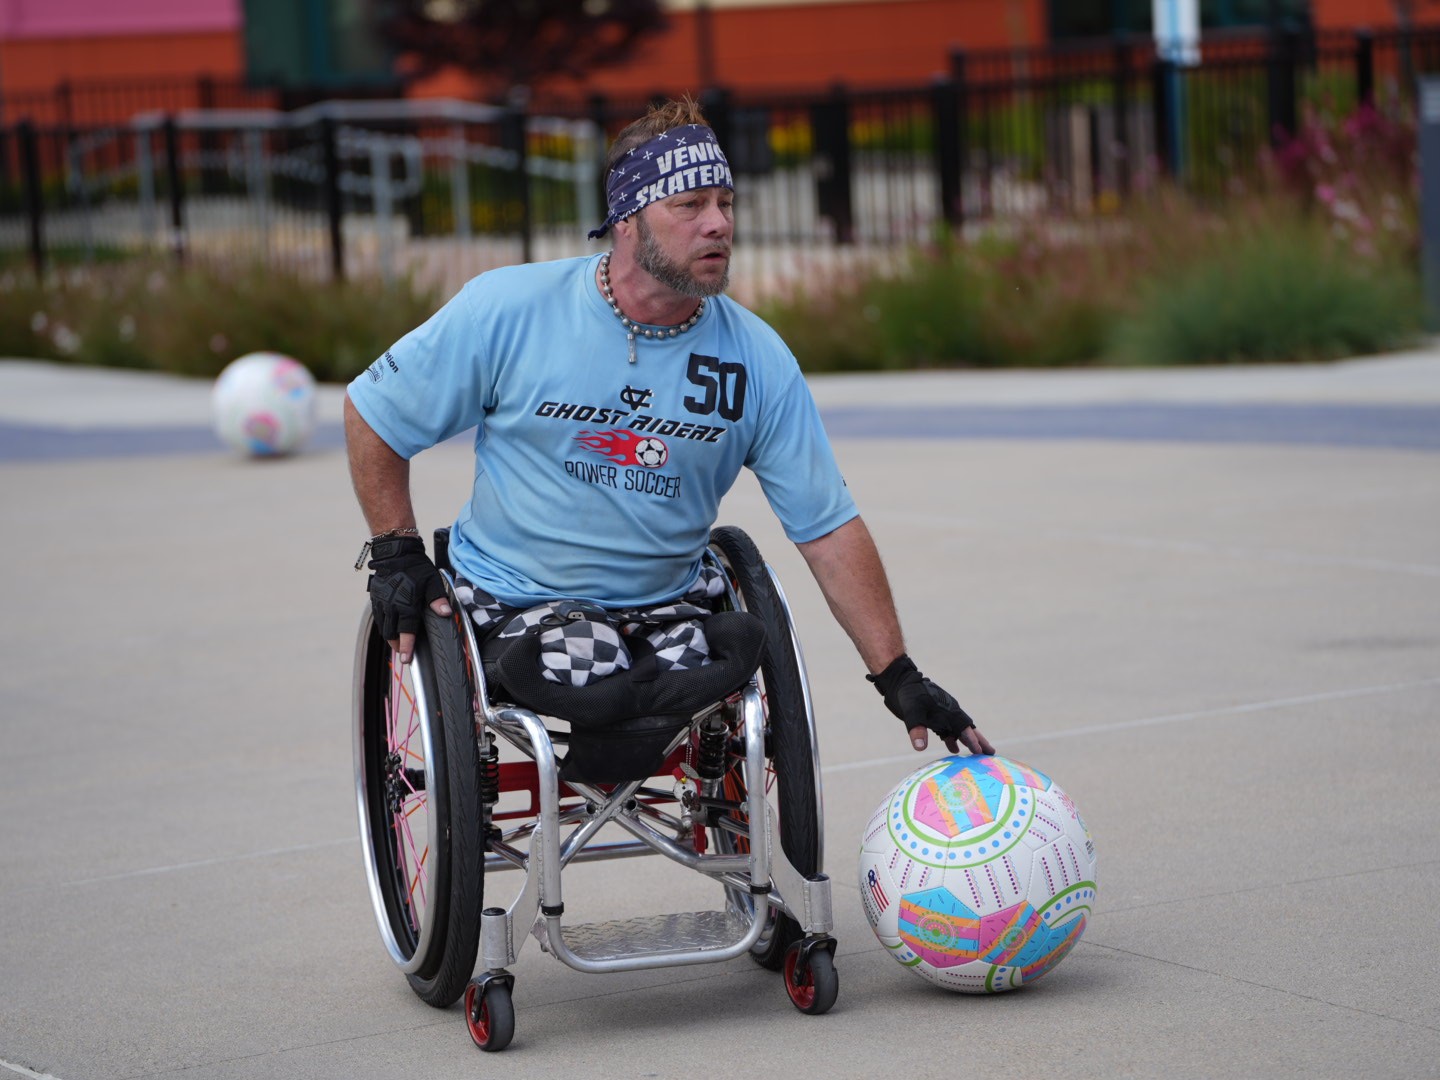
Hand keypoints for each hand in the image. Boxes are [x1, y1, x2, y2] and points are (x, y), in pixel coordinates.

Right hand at [366, 535, 451, 663]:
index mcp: (406, 604)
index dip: (407, 646)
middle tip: (404, 653)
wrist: (396, 552)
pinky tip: (391, 626)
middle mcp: (391, 606)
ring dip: (390, 637)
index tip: (407, 659)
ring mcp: (381, 602)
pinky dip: (384, 625)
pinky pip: (379, 617)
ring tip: (398, 642)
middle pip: (391, 633)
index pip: (406, 631)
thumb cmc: (416, 567)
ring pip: (383, 627)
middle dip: (397, 645)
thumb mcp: (432, 581)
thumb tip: (446, 614)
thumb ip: (437, 599)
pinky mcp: (376, 598)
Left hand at [868, 654, 994, 754]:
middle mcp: (948, 713)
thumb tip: (920, 748)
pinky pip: (947, 730)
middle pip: (967, 729)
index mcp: (948, 711)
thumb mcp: (911, 711)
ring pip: (958, 730)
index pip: (964, 728)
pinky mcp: (934, 717)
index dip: (972, 740)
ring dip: (967, 742)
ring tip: (978, 754)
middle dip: (979, 741)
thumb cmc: (908, 694)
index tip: (981, 752)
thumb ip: (917, 729)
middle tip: (991, 753)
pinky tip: (954, 749)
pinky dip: (952, 740)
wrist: (900, 682)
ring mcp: (942, 715)